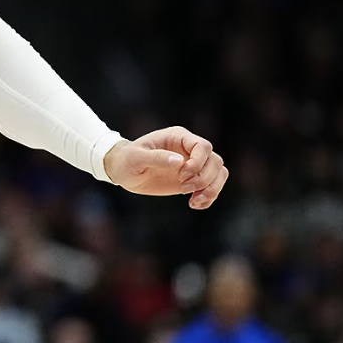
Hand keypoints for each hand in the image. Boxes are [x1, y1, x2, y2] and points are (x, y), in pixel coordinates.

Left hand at [103, 126, 226, 208]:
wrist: (123, 171)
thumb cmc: (127, 160)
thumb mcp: (136, 158)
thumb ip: (156, 158)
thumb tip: (179, 161)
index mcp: (178, 137)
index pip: (203, 146)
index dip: (198, 162)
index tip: (181, 175)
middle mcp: (189, 149)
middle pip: (215, 161)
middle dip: (204, 178)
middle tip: (183, 188)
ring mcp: (193, 164)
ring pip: (219, 173)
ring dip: (211, 189)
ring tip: (194, 201)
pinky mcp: (192, 179)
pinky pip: (213, 186)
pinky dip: (210, 197)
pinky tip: (195, 204)